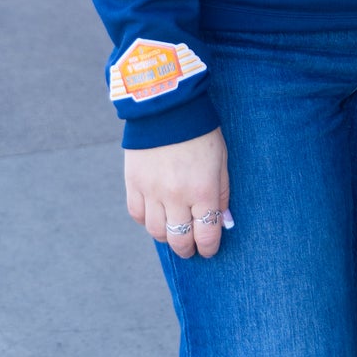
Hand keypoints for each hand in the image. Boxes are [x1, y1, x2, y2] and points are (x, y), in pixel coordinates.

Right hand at [125, 128, 231, 258]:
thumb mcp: (221, 160)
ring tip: (173, 233)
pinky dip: (146, 220)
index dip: (209, 247)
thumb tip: (223, 220)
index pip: (206, 235)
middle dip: (187, 249)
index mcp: (202, 190)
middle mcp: (176, 196)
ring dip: (166, 237)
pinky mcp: (133, 183)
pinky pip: (137, 215)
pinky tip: (155, 216)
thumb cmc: (200, 132)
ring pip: (156, 232)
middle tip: (190, 249)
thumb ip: (222, 192)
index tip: (209, 249)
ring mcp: (152, 191)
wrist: (167, 107)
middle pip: (180, 239)